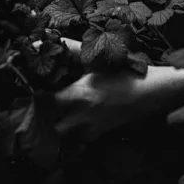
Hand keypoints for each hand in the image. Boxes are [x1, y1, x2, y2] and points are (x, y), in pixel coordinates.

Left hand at [44, 38, 183, 140]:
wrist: (147, 93)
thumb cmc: (121, 73)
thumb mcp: (95, 60)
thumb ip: (69, 49)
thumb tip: (40, 41)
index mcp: (78, 94)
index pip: (47, 102)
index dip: (40, 99)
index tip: (37, 93)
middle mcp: (81, 115)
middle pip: (53, 127)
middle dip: (48, 120)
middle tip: (47, 110)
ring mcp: (90, 128)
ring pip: (66, 137)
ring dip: (62, 129)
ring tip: (62, 118)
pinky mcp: (99, 135)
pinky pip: (81, 141)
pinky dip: (77, 134)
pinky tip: (80, 123)